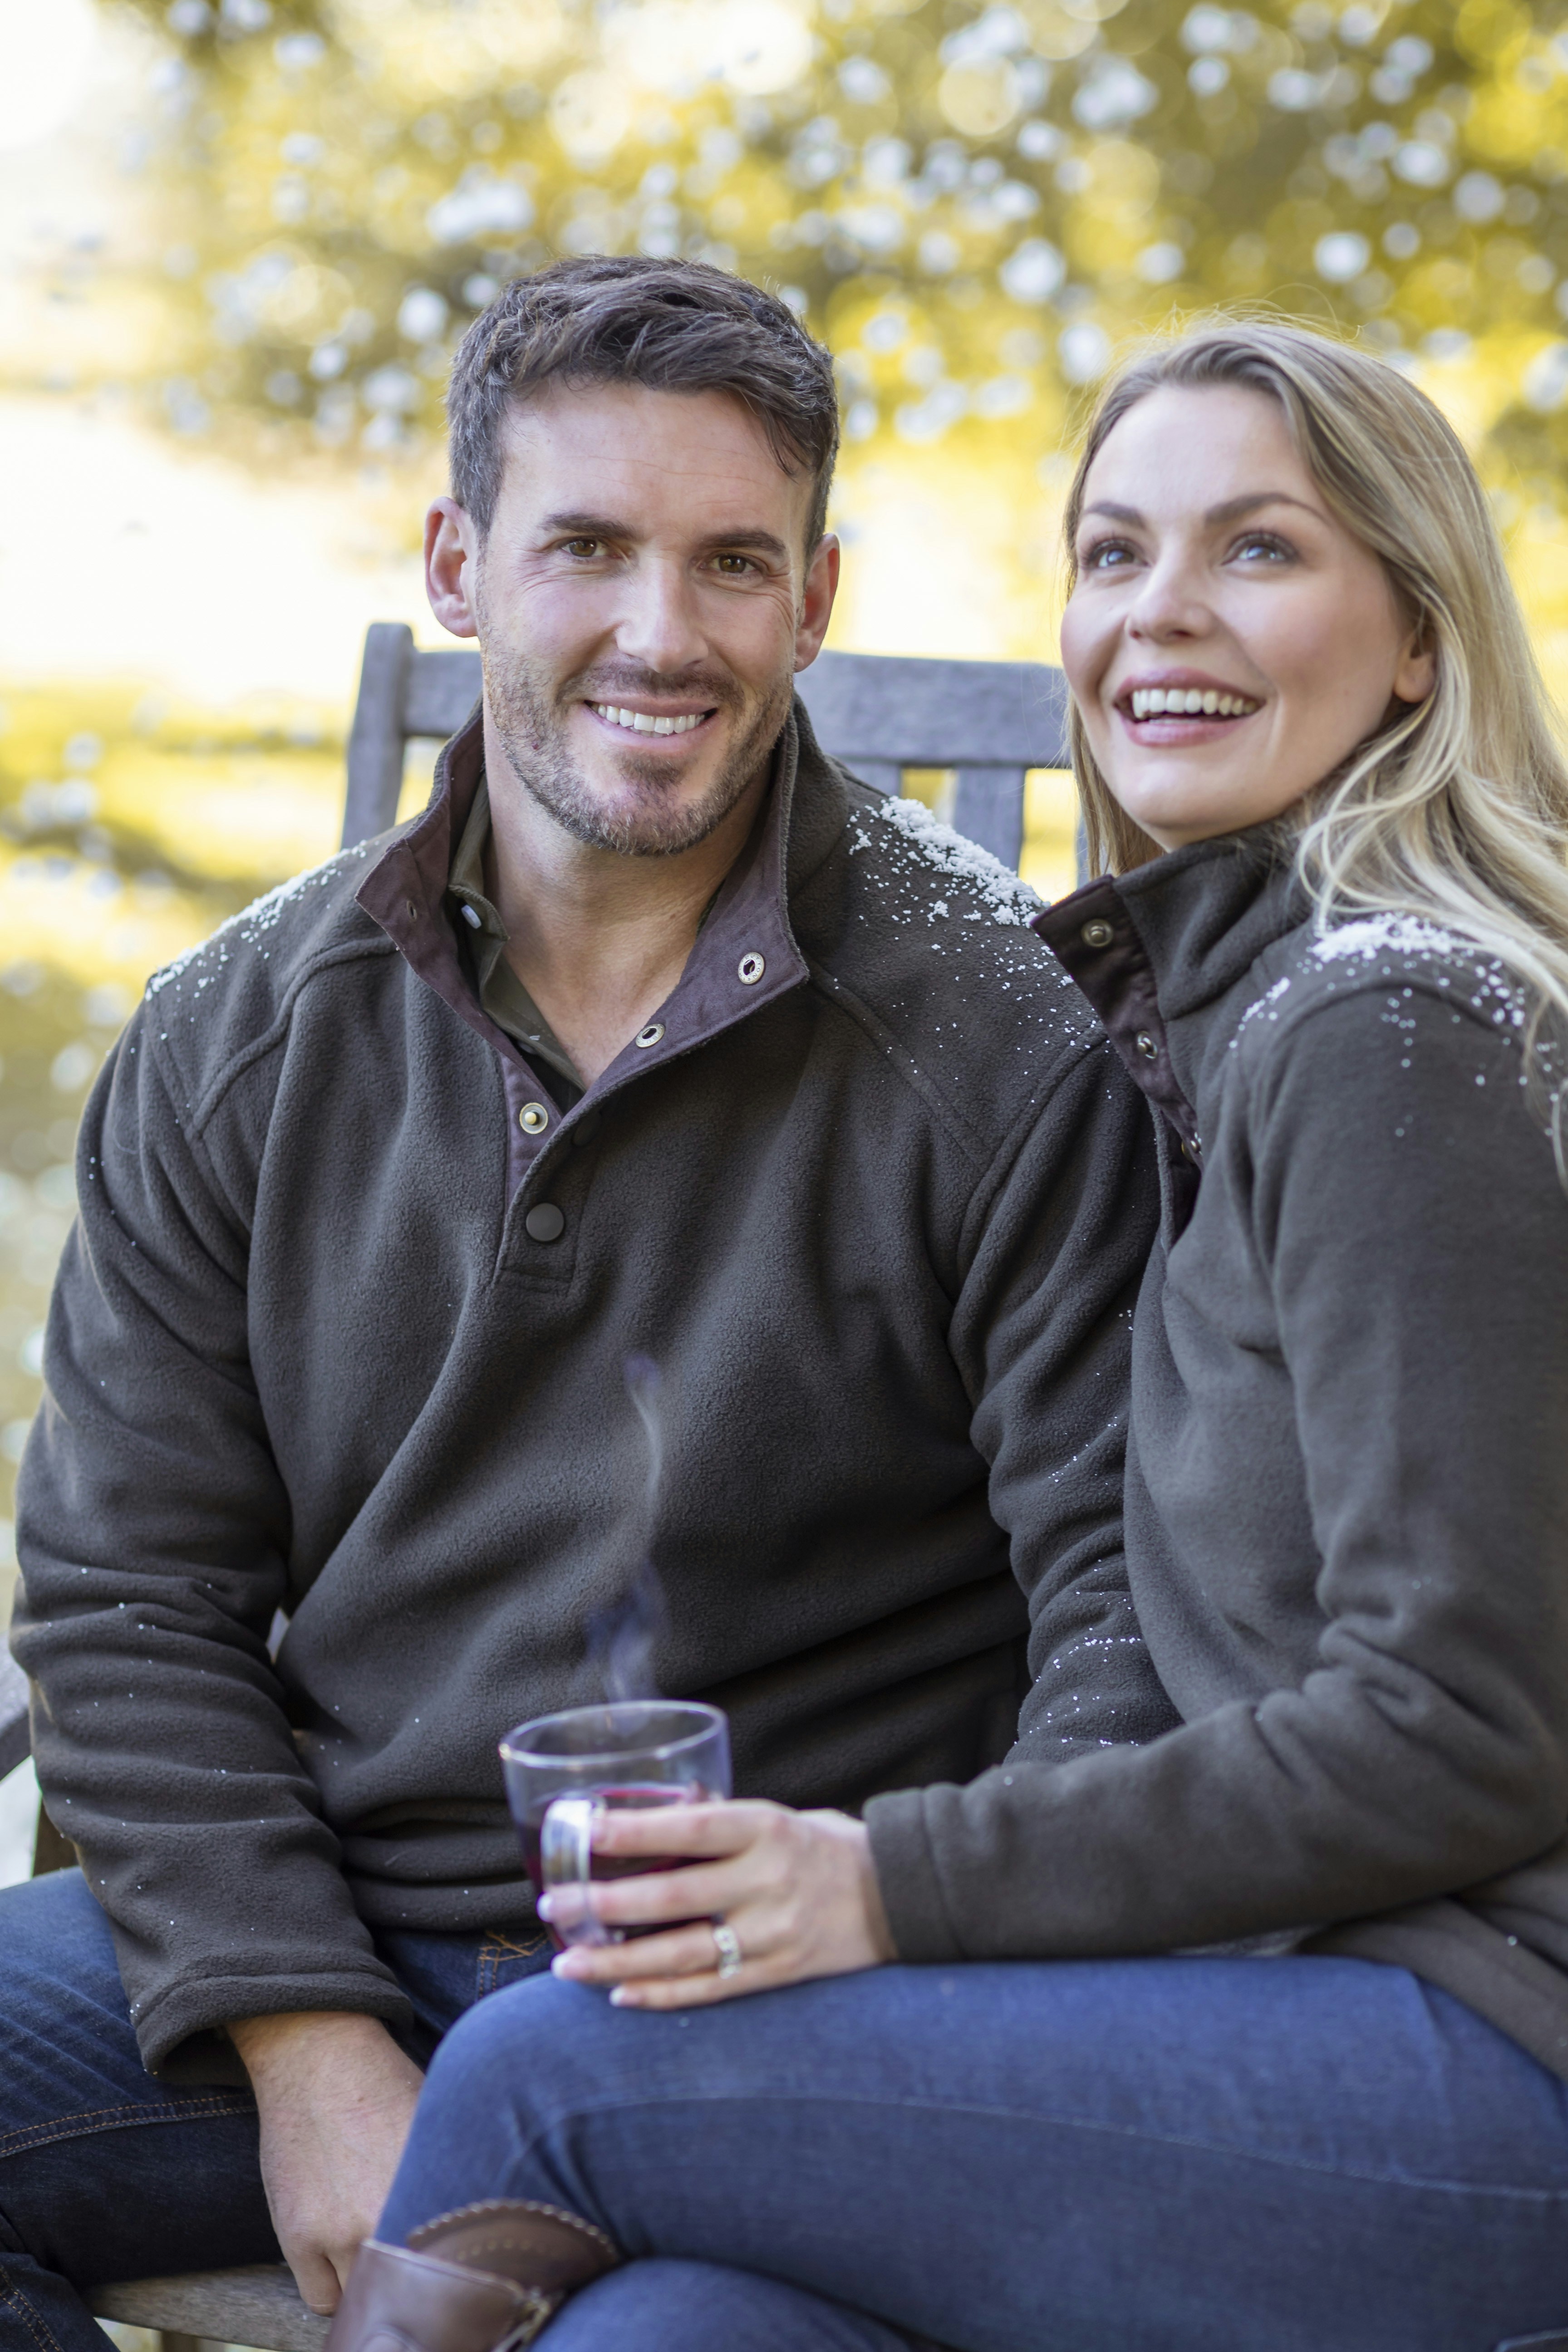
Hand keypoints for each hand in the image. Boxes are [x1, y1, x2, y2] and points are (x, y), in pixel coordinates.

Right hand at [228, 2011, 424, 2312]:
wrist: (320, 2058)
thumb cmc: (387, 2088)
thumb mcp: (438, 2127)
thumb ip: (454, 2181)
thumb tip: (483, 2226)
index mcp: (431, 2187)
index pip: (451, 2263)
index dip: (449, 2269)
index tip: (448, 2263)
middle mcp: (387, 2213)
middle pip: (408, 2282)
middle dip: (411, 2276)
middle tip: (410, 2261)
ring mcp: (339, 2231)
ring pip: (365, 2295)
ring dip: (372, 2282)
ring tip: (375, 2253)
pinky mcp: (298, 2236)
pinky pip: (323, 2296)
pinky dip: (334, 2286)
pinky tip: (341, 2258)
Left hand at [543, 1799, 896, 2008]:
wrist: (898, 1897)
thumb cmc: (826, 1847)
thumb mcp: (780, 1817)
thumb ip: (722, 1822)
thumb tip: (649, 1817)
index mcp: (767, 1830)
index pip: (693, 1826)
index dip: (636, 1829)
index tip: (584, 1829)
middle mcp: (768, 1883)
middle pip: (674, 1896)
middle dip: (606, 1903)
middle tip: (555, 1905)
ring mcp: (773, 1935)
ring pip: (682, 1954)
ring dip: (617, 1961)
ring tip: (567, 1963)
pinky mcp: (777, 1974)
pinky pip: (709, 1990)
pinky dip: (660, 1995)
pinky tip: (619, 1994)